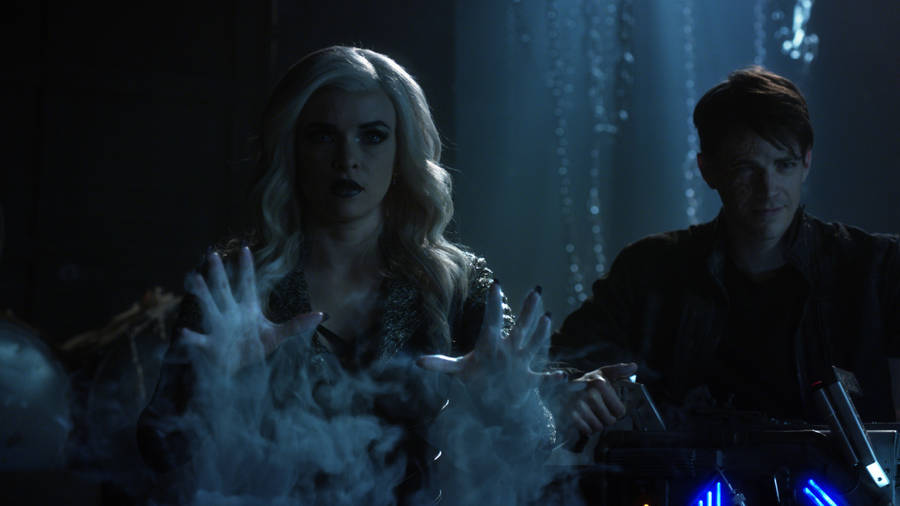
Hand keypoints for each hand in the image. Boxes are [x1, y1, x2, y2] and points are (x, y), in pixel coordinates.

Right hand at [180, 247, 323, 374]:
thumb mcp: (276, 336)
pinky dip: (191, 338)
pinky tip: (184, 333)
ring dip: (203, 295)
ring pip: (209, 308)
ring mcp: (219, 328)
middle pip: (224, 290)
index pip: (247, 284)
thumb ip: (296, 325)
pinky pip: (198, 340)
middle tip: (212, 254)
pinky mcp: (210, 346)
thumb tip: (321, 315)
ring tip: (196, 279)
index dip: (246, 268)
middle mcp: (230, 314)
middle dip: (219, 274)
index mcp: (246, 309)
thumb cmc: (253, 347)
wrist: (236, 369)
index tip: (245, 248)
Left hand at [417, 282, 562, 400]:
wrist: (495, 400)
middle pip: (519, 327)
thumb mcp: (460, 372)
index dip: (494, 303)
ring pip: (533, 345)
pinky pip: (542, 379)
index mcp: (491, 344)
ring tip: (547, 317)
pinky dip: (552, 379)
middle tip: (536, 289)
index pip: (492, 320)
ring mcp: (520, 363)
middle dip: (528, 310)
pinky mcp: (528, 381)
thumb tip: (418, 362)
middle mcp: (509, 349)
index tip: (496, 283)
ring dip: (540, 334)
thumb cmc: (477, 379)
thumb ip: (442, 365)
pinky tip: (562, 376)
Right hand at [567, 362, 637, 435]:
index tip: (608, 404)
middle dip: (606, 418)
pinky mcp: (571, 415)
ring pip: (599, 427)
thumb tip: (634, 366)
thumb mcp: (602, 373)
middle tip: (598, 409)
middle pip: (610, 421)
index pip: (620, 411)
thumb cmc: (586, 383)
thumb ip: (619, 370)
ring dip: (596, 423)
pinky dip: (587, 428)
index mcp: (600, 383)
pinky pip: (588, 430)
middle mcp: (590, 394)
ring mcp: (579, 405)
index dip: (616, 410)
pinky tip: (583, 418)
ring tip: (591, 413)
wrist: (561, 389)